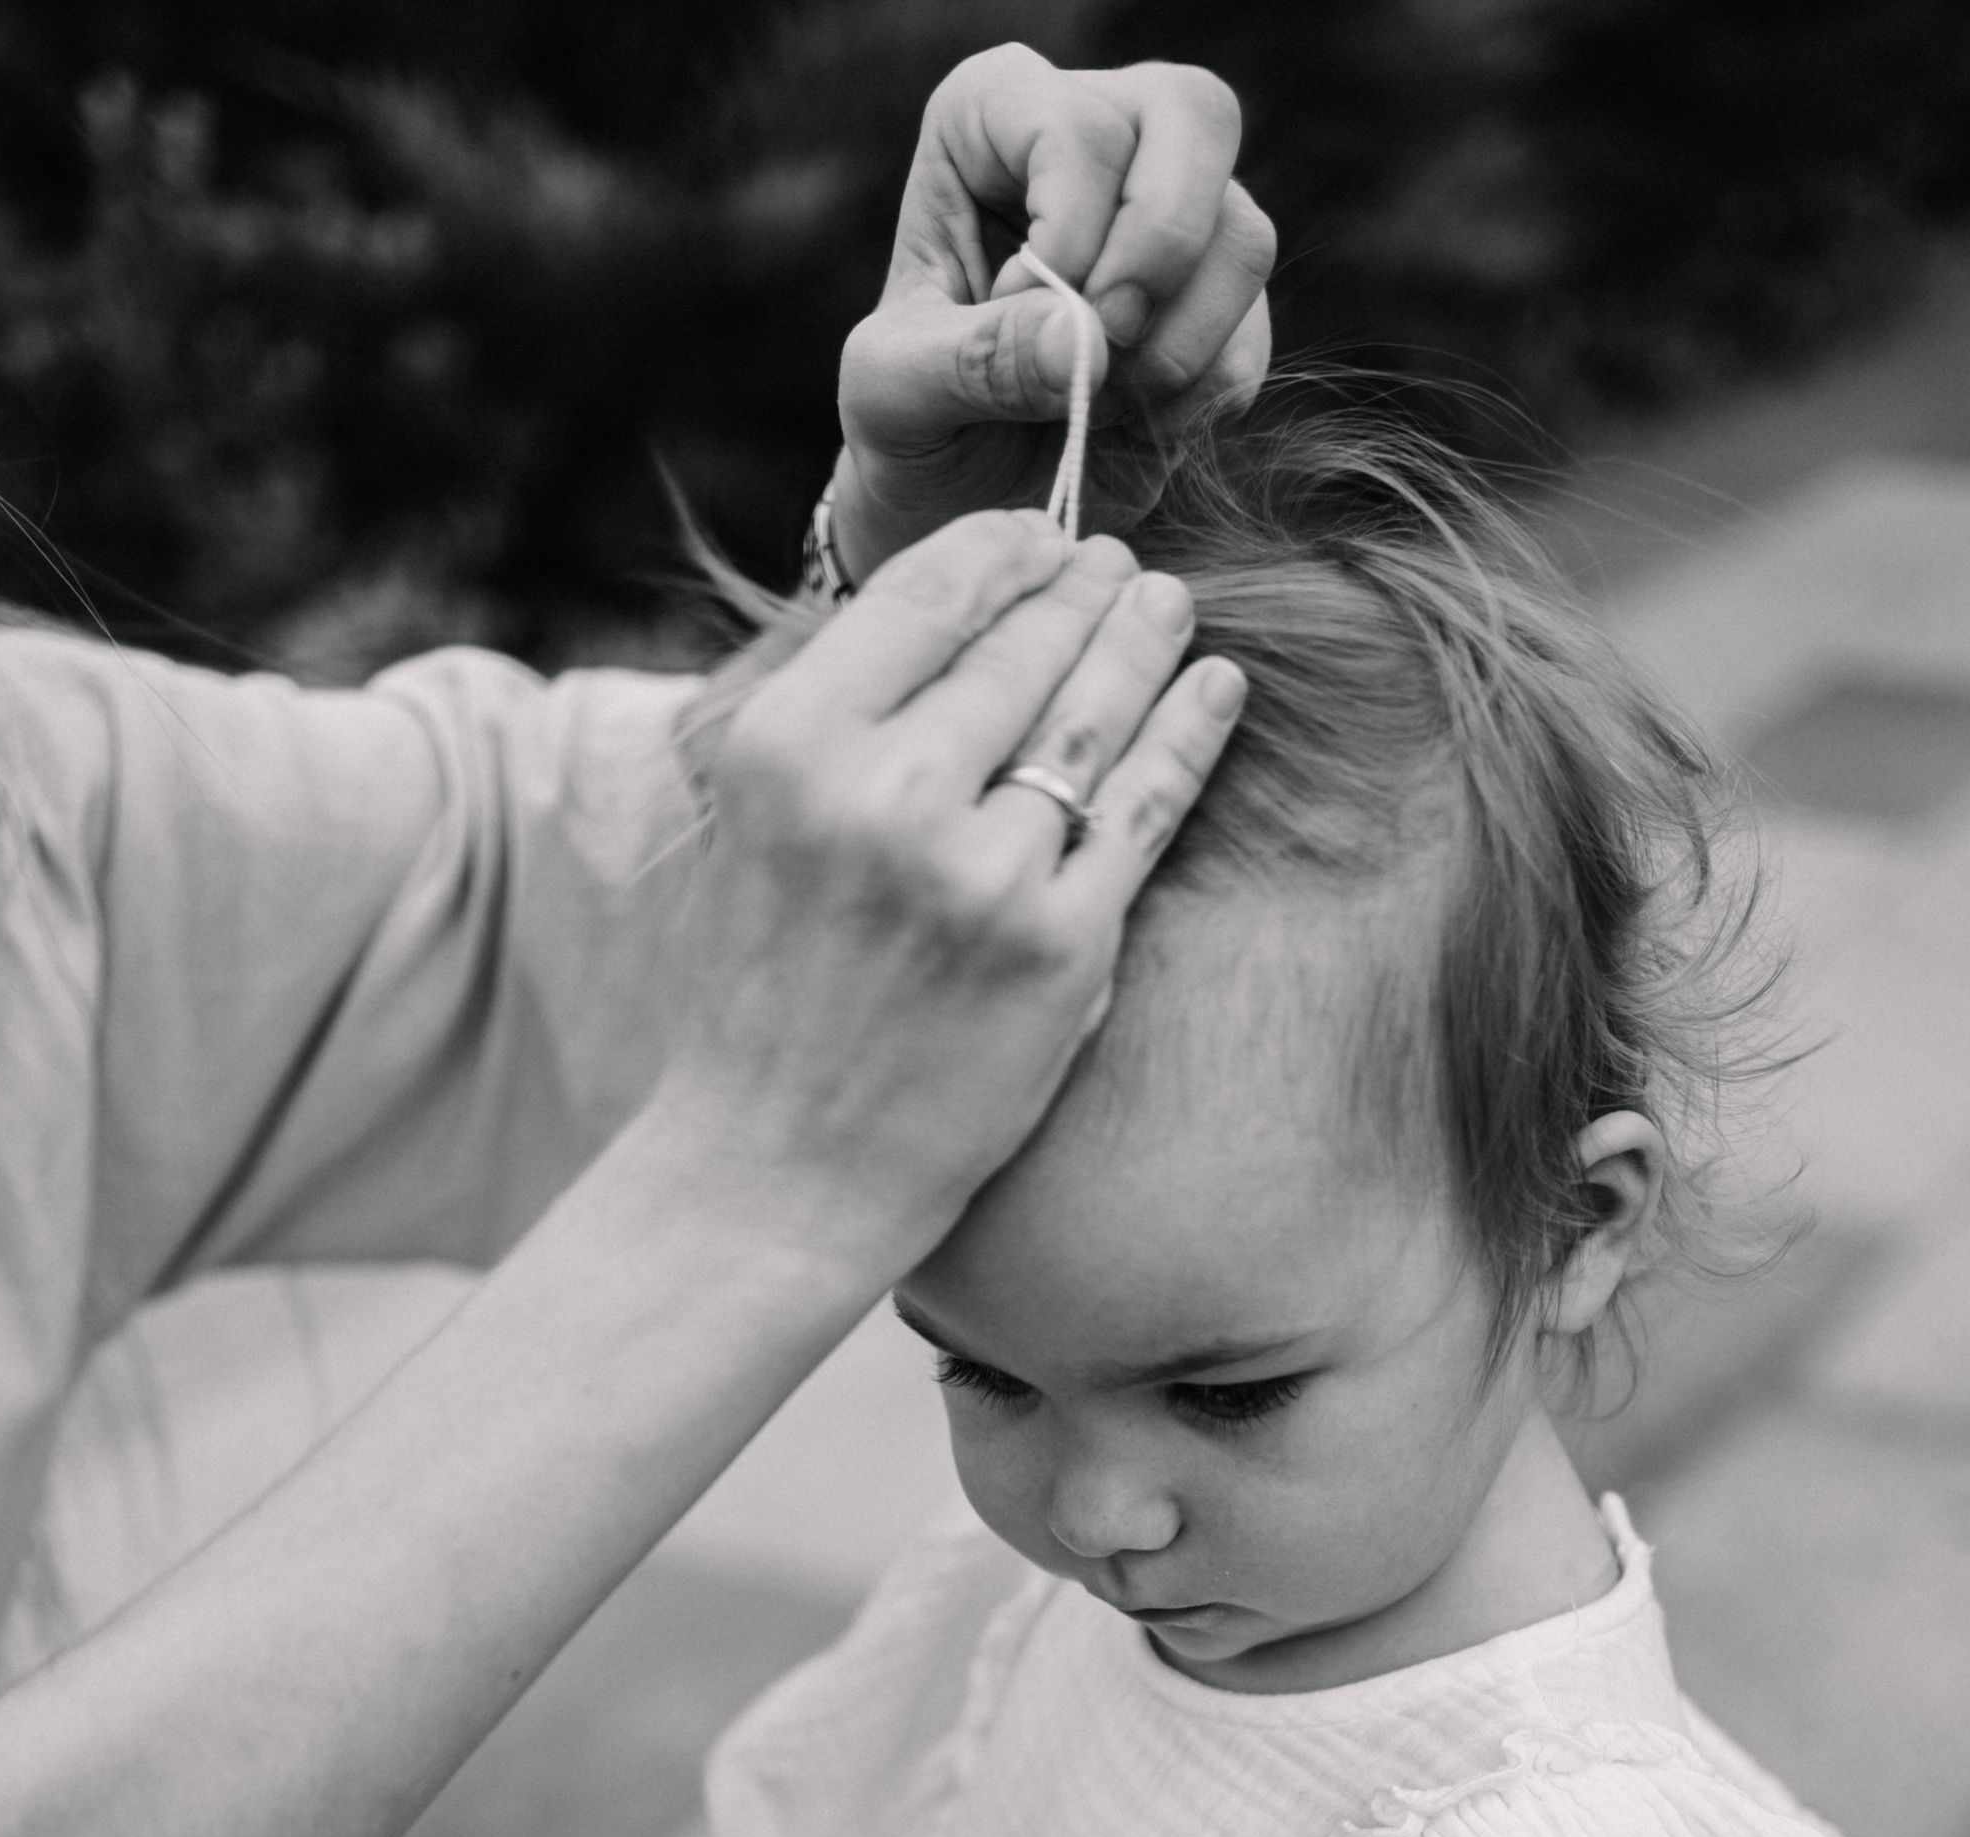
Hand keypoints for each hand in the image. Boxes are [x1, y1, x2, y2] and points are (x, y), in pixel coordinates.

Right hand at [645, 513, 1242, 1282]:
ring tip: (1168, 605)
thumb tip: (957, 606)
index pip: (926, 595)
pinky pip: (1143, 814)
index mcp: (790, 747)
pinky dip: (1190, 735)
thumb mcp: (753, 823)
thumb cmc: (764, 991)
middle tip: (1120, 565)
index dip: (1002, 551)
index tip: (1040, 538)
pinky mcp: (1062, 951)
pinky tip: (1216, 689)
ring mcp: (983, 876)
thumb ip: (839, 716)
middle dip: (1083, 589)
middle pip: (1022, 646)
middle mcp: (885, 797)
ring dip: (1144, 641)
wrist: (780, 1165)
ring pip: (1093, 717)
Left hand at [834, 49, 1274, 577]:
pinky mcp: (1220, 293)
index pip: (1077, 124)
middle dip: (1156, 253)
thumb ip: (973, 361)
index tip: (1017, 308)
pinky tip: (1133, 422)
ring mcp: (1175, 207)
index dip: (1068, 230)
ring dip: (1175, 346)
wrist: (963, 495)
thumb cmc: (912, 423)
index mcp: (993, 114)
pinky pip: (1254, 330)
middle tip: (1103, 345)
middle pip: (1194, 118)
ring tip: (1098, 400)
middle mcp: (1101, 130)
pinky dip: (1199, 397)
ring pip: (1241, 234)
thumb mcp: (895, 398)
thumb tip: (1085, 342)